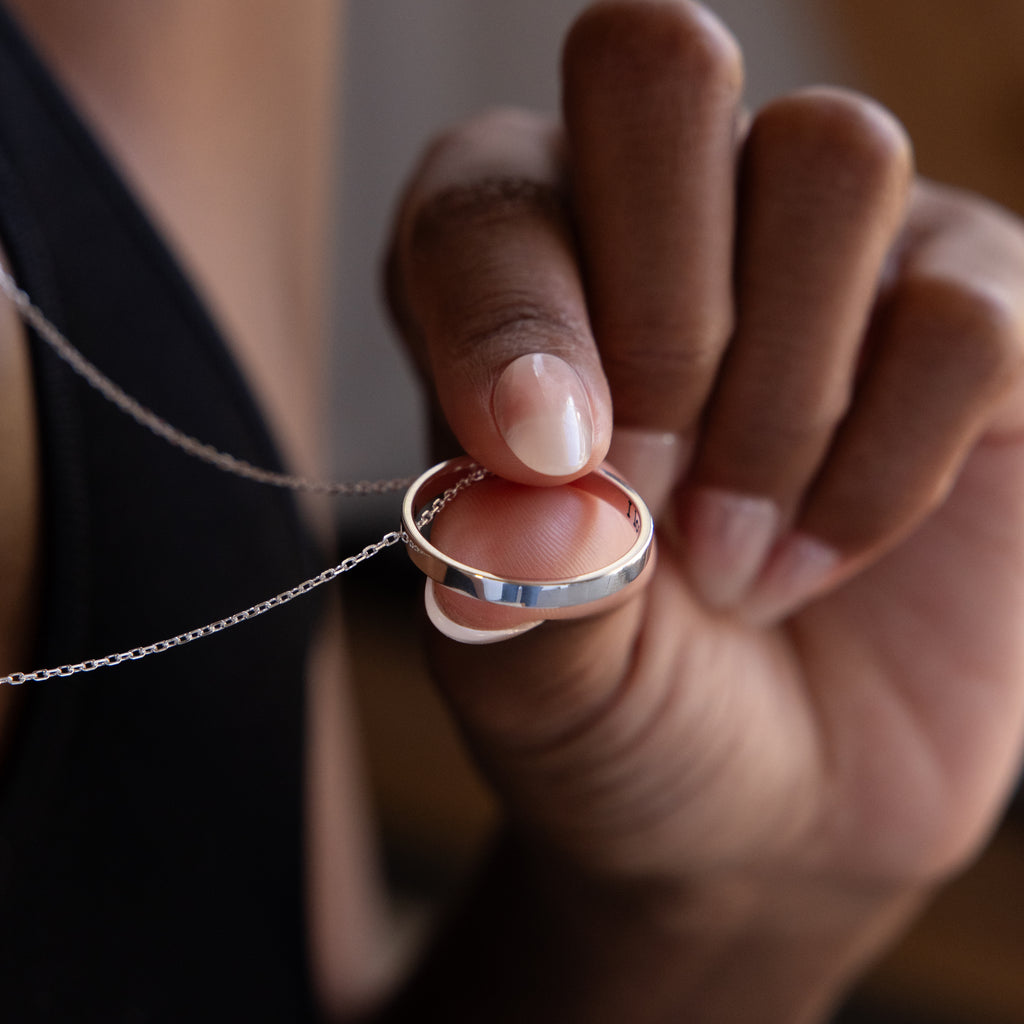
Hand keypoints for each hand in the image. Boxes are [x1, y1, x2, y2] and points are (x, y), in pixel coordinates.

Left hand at [385, 1, 1023, 1016]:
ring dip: (779, 402)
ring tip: (734, 556)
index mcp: (513, 285)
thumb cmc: (620, 712)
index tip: (554, 469)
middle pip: (659, 67)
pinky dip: (888, 465)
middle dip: (666, 312)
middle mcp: (664, 228)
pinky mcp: (969, 321)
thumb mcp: (528, 676)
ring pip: (828, 158)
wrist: (759, 796)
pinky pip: (963, 314)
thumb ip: (510, 570)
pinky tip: (824, 555)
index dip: (518, 318)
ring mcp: (826, 260)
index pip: (486, 194)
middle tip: (653, 488)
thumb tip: (546, 476)